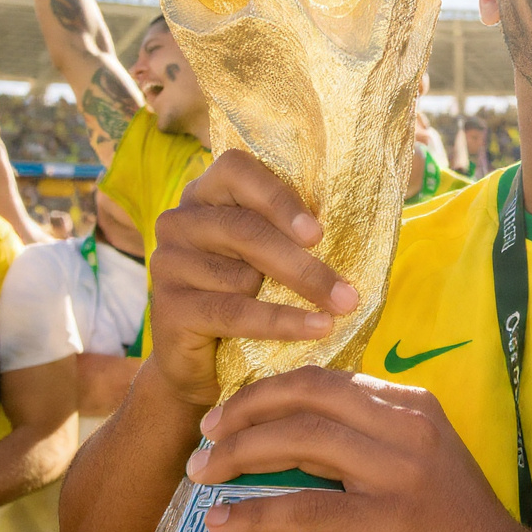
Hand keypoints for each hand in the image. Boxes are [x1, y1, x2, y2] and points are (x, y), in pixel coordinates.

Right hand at [147, 149, 358, 407]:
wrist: (203, 361)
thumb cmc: (252, 295)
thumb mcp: (273, 255)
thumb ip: (296, 230)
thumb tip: (365, 214)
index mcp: (208, 193)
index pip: (236, 169)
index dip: (278, 197)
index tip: (319, 233)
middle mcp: (180, 220)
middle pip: (246, 229)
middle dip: (304, 264)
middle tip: (348, 292)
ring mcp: (167, 262)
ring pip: (242, 274)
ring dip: (298, 295)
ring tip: (337, 310)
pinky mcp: (167, 307)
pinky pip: (233, 311)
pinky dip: (280, 322)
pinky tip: (317, 329)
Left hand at [189, 366, 531, 531]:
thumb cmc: (459, 526)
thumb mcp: (421, 463)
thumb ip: (370, 445)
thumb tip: (290, 450)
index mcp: (413, 405)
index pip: (328, 379)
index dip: (271, 389)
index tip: (232, 411)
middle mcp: (408, 425)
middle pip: (308, 396)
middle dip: (246, 410)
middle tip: (206, 434)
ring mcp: (401, 471)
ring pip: (302, 442)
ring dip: (240, 454)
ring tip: (203, 473)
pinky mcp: (391, 520)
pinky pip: (308, 509)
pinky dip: (256, 514)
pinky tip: (223, 523)